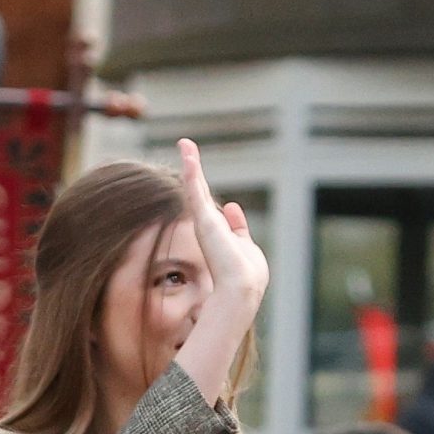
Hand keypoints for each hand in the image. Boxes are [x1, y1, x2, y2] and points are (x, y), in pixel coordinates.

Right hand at [179, 137, 267, 316]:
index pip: (218, 216)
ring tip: (185, 144)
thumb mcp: (247, 249)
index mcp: (221, 238)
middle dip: (194, 174)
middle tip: (187, 152)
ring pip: (195, 187)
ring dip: (191, 164)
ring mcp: (204, 222)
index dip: (219, 208)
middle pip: (201, 196)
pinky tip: (188, 151)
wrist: (238, 289)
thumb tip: (232, 208)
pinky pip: (195, 187)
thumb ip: (240, 229)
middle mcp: (209, 228)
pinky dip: (191, 168)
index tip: (222, 199)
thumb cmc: (246, 277)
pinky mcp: (202, 217)